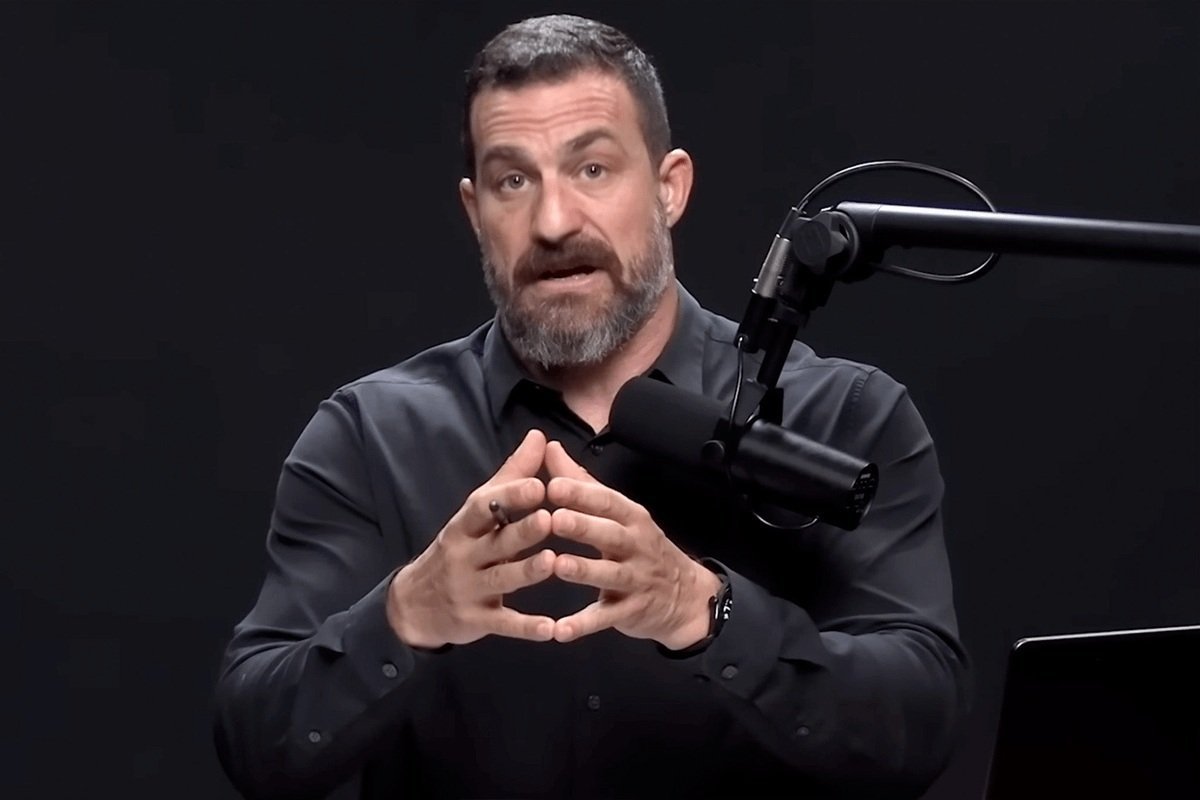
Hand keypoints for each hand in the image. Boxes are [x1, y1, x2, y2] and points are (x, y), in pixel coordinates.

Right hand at [387, 429, 556, 648]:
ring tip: (552, 563)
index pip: (484, 507)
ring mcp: (469, 590)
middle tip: (549, 519)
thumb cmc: (459, 549)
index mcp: (465, 526)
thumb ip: (510, 476)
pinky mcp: (476, 620)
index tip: (538, 484)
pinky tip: (551, 629)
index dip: (510, 496)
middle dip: (521, 532)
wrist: (414, 604)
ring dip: (526, 572)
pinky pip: (503, 623)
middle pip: (495, 542)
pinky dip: (526, 627)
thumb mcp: (475, 514)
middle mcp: (465, 556)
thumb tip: (538, 436)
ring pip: (501, 580)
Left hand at [543, 440, 720, 649]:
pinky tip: (559, 631)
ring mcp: (635, 580)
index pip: (606, 501)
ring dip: (584, 571)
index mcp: (630, 518)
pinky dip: (583, 626)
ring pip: (608, 575)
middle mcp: (635, 546)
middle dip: (582, 526)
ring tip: (558, 566)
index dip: (580, 493)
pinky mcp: (630, 612)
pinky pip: (605, 618)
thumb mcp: (618, 513)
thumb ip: (581, 483)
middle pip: (608, 534)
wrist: (684, 597)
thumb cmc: (639, 547)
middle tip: (553, 519)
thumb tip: (549, 448)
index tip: (552, 485)